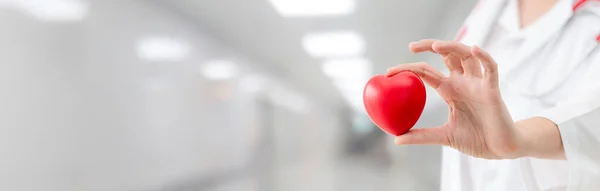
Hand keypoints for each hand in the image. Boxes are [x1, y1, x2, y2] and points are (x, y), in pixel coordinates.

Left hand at [387, 39, 520, 158]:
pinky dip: (484, 57)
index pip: (427, 72)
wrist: (502, 149)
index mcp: (450, 90)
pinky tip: (474, 49)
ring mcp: (478, 84)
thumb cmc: (477, 139)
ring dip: (452, 47)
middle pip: (446, 55)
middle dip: (429, 46)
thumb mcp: (444, 136)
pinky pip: (490, 68)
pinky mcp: (492, 90)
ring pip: (466, 56)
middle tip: (411, 46)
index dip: (409, 68)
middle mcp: (463, 82)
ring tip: (435, 45)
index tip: (389, 72)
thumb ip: (422, 136)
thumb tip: (396, 139)